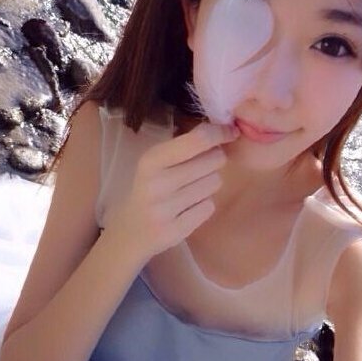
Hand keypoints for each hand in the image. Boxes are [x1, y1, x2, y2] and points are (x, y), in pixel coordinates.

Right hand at [103, 121, 239, 261]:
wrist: (131, 230)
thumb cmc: (150, 188)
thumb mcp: (157, 162)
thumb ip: (186, 145)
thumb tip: (226, 130)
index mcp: (152, 159)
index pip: (198, 140)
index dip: (220, 133)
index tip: (230, 132)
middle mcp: (157, 183)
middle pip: (213, 160)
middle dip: (214, 160)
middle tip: (201, 167)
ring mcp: (165, 209)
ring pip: (214, 183)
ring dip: (209, 183)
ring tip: (191, 189)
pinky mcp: (175, 231)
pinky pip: (209, 207)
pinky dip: (204, 205)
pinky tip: (188, 208)